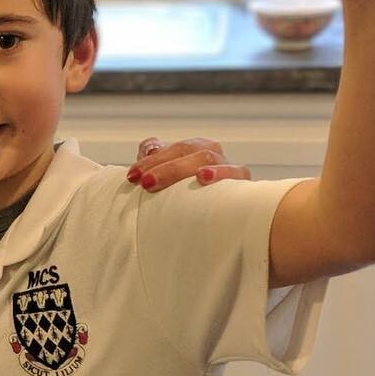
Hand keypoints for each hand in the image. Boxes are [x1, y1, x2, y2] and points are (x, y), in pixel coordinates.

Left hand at [126, 136, 252, 191]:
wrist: (216, 227)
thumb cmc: (185, 198)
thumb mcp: (166, 177)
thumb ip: (154, 158)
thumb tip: (149, 148)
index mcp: (194, 149)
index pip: (170, 149)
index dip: (150, 160)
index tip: (132, 177)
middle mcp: (212, 153)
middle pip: (187, 150)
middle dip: (162, 166)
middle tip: (145, 182)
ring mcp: (228, 166)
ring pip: (206, 158)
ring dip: (180, 169)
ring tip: (164, 179)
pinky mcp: (242, 183)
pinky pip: (235, 173)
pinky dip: (219, 173)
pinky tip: (203, 177)